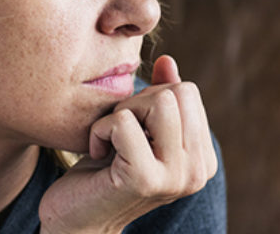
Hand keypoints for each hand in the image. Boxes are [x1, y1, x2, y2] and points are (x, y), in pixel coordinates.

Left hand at [38, 55, 218, 232]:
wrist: (76, 221)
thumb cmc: (103, 173)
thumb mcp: (137, 130)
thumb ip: (159, 98)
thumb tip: (167, 61)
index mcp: (203, 159)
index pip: (188, 92)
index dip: (150, 99)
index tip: (132, 130)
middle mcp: (198, 171)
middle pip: (177, 92)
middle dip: (138, 102)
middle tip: (118, 134)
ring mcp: (176, 177)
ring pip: (160, 101)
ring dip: (122, 113)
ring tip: (111, 141)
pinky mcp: (146, 180)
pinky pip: (124, 122)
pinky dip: (100, 130)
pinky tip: (97, 154)